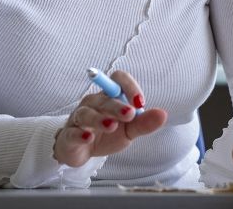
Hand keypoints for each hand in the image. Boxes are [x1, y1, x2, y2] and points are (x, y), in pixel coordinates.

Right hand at [53, 70, 167, 166]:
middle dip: (117, 106)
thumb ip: (144, 122)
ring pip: (86, 114)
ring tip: (111, 125)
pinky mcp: (69, 135)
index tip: (140, 102)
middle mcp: (93, 103)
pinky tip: (88, 137)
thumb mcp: (129, 130)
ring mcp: (79, 118)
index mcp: (110, 97)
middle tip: (129, 114)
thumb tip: (163, 114)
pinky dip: (80, 134)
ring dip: (98, 119)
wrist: (82, 151)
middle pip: (104, 99)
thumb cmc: (107, 134)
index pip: (117, 79)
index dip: (129, 86)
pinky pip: (72, 132)